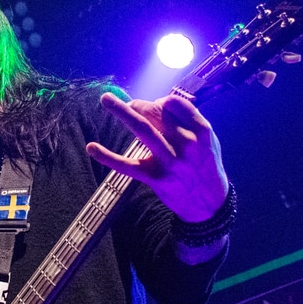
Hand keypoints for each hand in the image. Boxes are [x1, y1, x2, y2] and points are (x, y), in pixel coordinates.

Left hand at [87, 92, 228, 222]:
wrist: (210, 204)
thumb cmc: (206, 166)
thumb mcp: (208, 141)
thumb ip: (190, 122)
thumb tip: (162, 103)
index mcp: (201, 132)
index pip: (174, 104)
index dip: (160, 101)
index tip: (155, 105)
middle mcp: (186, 144)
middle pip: (157, 113)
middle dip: (139, 105)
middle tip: (129, 104)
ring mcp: (170, 162)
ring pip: (143, 131)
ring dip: (122, 112)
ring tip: (106, 99)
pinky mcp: (155, 179)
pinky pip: (128, 165)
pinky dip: (108, 156)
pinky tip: (92, 147)